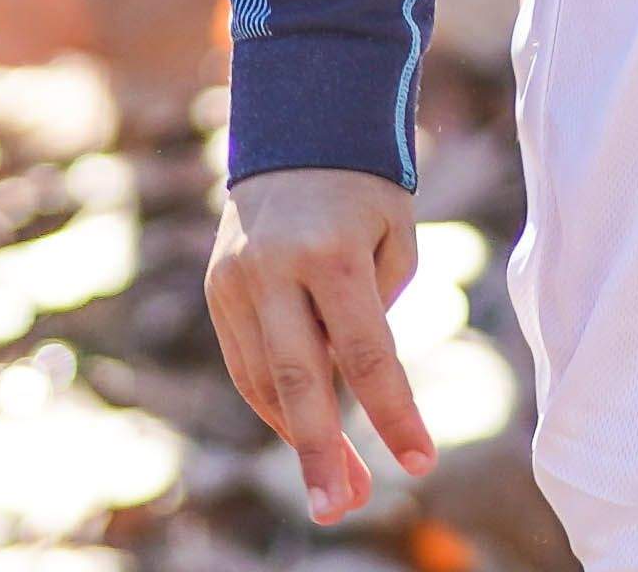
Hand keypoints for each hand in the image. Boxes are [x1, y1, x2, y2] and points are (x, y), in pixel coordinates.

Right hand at [205, 167, 436, 520]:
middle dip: (320, 452)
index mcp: (331, 251)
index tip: (421, 462)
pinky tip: (308, 437)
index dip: (393, 414)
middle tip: (341, 509)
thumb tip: (350, 397)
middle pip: (299, 377)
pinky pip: (248, 362)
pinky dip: (277, 403)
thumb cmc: (367, 191)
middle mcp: (273, 267)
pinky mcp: (217, 288)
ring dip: (300, 439)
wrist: (297, 127)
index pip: (367, 352)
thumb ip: (372, 319)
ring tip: (339, 491)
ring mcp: (236, 279)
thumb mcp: (392, 242)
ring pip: (265, 378)